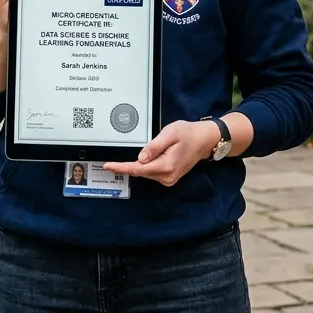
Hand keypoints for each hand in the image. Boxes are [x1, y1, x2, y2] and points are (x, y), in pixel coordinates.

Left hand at [102, 120, 218, 186]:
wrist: (205, 140)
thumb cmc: (189, 133)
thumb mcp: (170, 134)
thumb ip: (154, 147)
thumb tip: (140, 158)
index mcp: (166, 166)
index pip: (137, 169)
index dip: (121, 167)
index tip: (107, 166)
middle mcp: (166, 176)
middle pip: (140, 171)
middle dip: (127, 165)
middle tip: (113, 160)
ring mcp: (168, 179)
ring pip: (145, 172)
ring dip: (137, 164)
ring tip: (145, 150)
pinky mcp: (169, 177)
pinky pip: (151, 172)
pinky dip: (144, 166)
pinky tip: (147, 158)